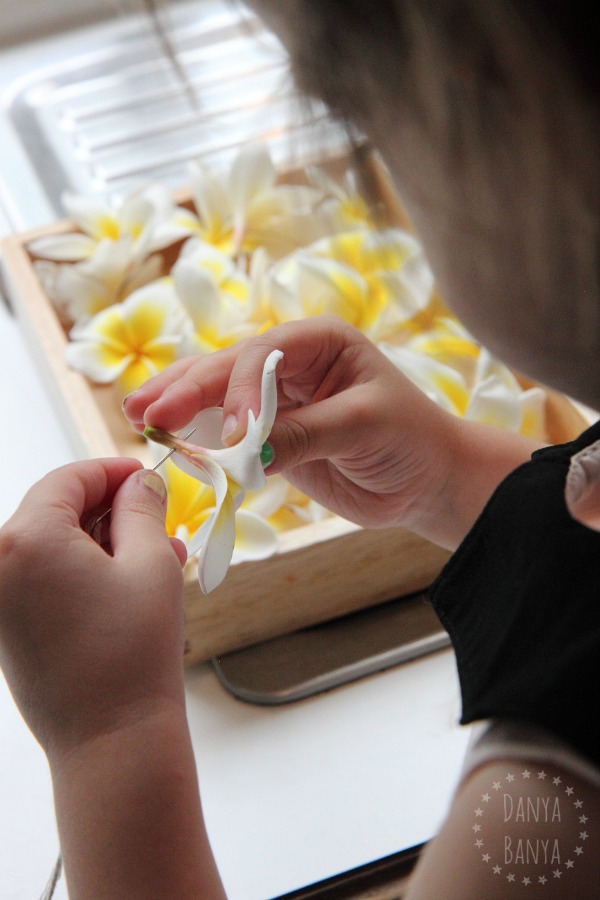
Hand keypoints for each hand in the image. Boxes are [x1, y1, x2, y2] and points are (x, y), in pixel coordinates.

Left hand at [0, 458, 186, 754]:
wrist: (111, 740)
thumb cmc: (133, 650)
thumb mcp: (152, 563)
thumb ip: (143, 507)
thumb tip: (139, 482)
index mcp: (26, 538)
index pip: (68, 480)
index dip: (112, 472)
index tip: (146, 476)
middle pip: (56, 512)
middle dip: (111, 511)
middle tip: (159, 519)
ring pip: (52, 547)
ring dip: (101, 544)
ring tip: (157, 556)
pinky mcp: (5, 630)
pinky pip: (43, 581)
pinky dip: (81, 573)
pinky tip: (127, 584)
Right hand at [124, 316, 539, 546]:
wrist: (427, 481)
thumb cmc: (409, 440)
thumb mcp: (362, 428)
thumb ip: (303, 434)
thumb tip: (244, 450)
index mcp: (318, 341)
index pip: (261, 354)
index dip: (237, 389)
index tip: (231, 435)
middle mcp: (291, 364)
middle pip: (227, 369)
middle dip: (185, 389)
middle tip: (146, 414)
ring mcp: (277, 400)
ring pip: (217, 396)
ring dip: (178, 406)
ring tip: (137, 418)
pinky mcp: (271, 436)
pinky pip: (226, 433)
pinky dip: (198, 438)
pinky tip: (167, 441)